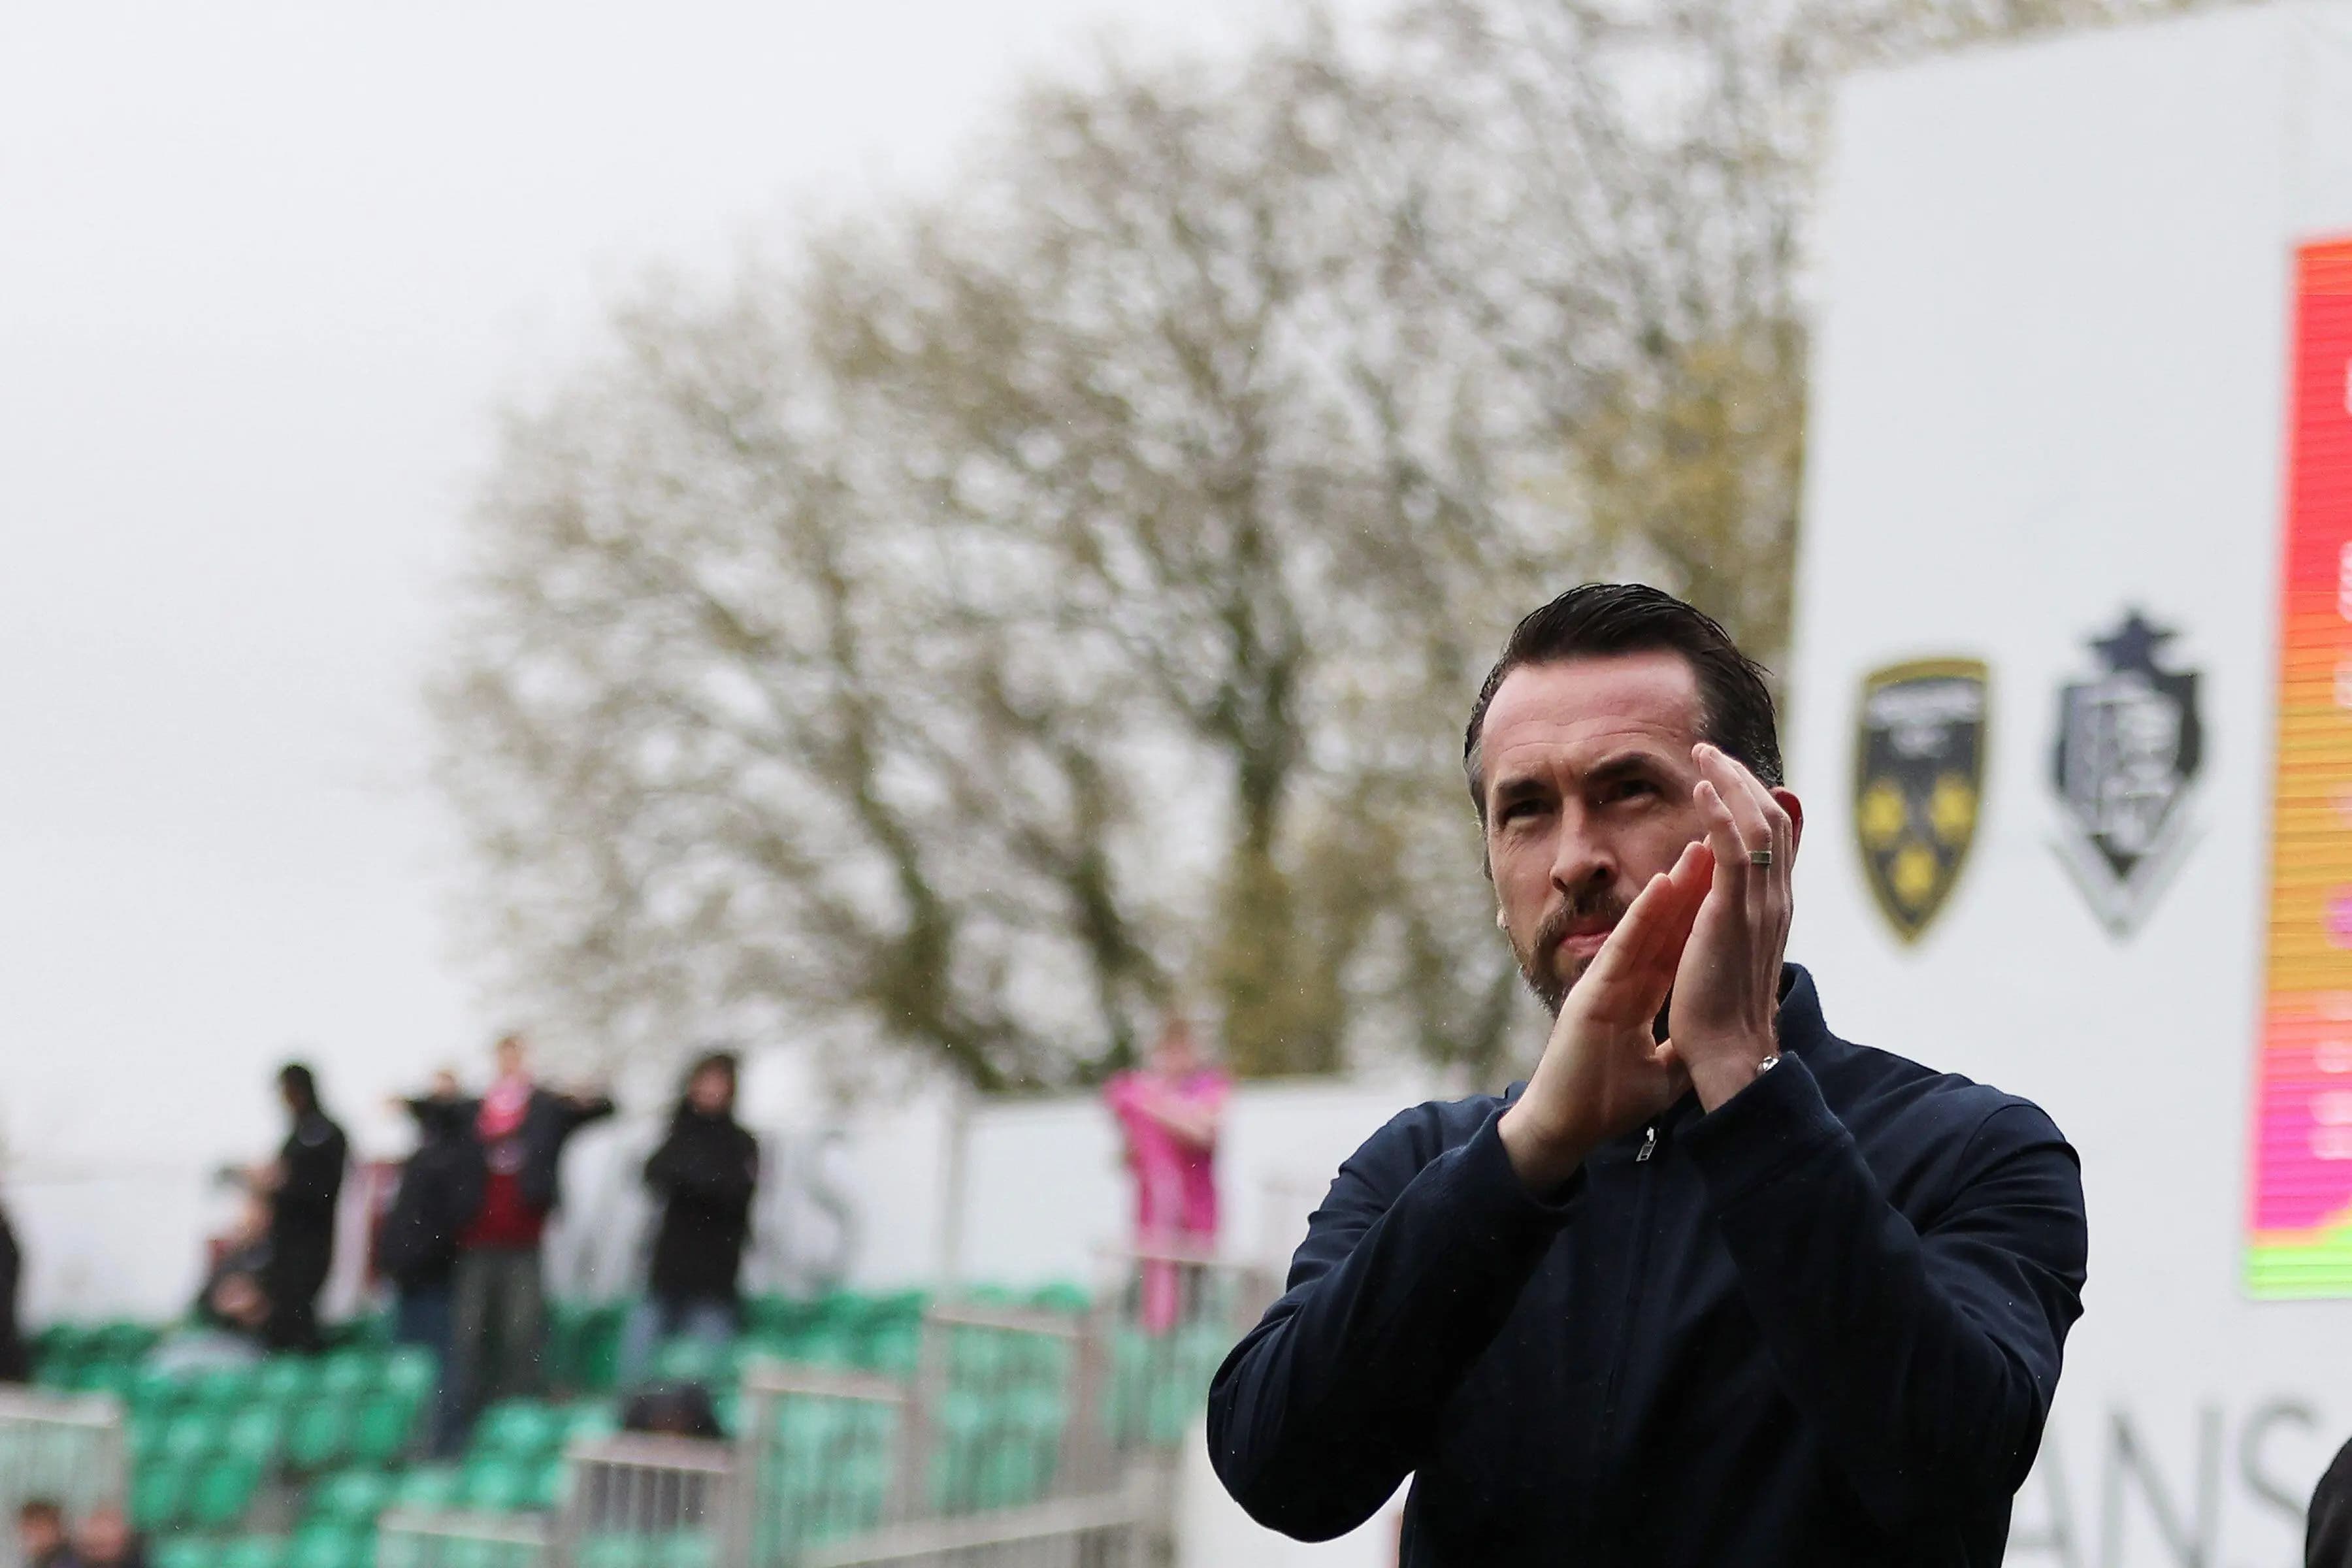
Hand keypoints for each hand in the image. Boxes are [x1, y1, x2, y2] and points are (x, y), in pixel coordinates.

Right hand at [1499, 843, 1711, 1191]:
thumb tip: (1712, 1042)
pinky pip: (1623, 946)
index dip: (1699, 918)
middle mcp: (1623, 982)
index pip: (1675, 949)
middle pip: (1664, 928)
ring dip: (1673, 888)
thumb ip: (1681, 1049)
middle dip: (1692, 889)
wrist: (1567, 1127)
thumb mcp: (1661, 1074)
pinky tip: (1664, 885)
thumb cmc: (1606, 1104)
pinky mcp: (1593, 993)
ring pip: (1645, 926)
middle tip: (1717, 846)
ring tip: (1698, 849)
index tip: (1726, 885)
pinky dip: (1643, 915)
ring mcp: (1606, 983)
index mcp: (1639, 999)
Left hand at [1664, 744, 1796, 1110]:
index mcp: (1775, 910)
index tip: (1730, 775)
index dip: (1756, 800)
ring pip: (1756, 824)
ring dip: (1729, 782)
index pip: (1776, 839)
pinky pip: (1731, 848)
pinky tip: (1700, 789)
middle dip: (1743, 779)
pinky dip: (1719, 812)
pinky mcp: (1731, 912)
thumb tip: (1728, 899)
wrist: (1729, 1054)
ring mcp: (1758, 905)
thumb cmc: (1723, 1013)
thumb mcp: (1735, 956)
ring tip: (1703, 755)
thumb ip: (1736, 921)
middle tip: (1712, 752)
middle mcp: (1775, 901)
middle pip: (1772, 820)